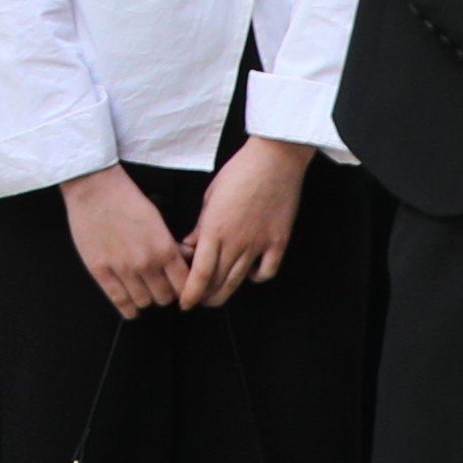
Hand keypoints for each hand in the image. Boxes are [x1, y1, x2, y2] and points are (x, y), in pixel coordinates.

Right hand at [60, 165, 188, 314]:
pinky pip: (120, 301)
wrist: (94, 188)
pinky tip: (130, 306)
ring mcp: (122, 269)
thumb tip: (182, 260)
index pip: (185, 285)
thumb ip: (171, 245)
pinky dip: (128, 308)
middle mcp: (145, 263)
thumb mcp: (158, 219)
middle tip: (160, 286)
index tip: (181, 289)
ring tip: (142, 290)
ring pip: (144, 302)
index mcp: (163, 249)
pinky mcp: (100, 271)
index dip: (185, 289)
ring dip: (146, 298)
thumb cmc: (125, 198)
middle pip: (165, 297)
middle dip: (165, 293)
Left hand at [177, 137, 306, 305]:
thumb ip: (200, 226)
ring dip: (226, 292)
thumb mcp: (209, 197)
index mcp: (215, 230)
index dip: (191, 293)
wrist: (274, 161)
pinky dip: (257, 277)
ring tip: (216, 296)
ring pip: (240, 280)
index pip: (200, 273)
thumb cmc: (240, 172)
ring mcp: (259, 244)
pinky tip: (250, 275)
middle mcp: (236, 242)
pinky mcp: (278, 242)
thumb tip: (190, 245)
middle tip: (197, 301)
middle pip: (219, 282)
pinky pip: (267, 271)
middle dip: (205, 297)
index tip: (184, 301)